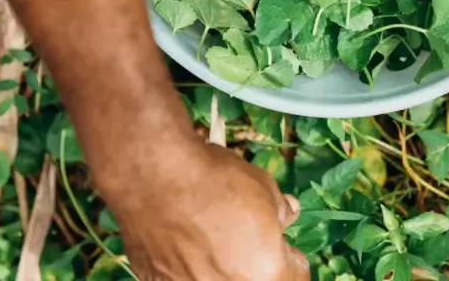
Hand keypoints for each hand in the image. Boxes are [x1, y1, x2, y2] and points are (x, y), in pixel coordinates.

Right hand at [109, 139, 308, 280]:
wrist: (153, 176)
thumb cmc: (213, 180)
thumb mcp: (263, 187)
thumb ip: (280, 210)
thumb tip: (287, 214)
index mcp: (267, 273)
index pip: (295, 274)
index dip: (287, 254)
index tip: (278, 240)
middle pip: (255, 279)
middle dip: (253, 262)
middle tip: (243, 237)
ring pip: (215, 280)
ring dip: (219, 266)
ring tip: (206, 235)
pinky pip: (182, 278)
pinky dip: (186, 265)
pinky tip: (179, 238)